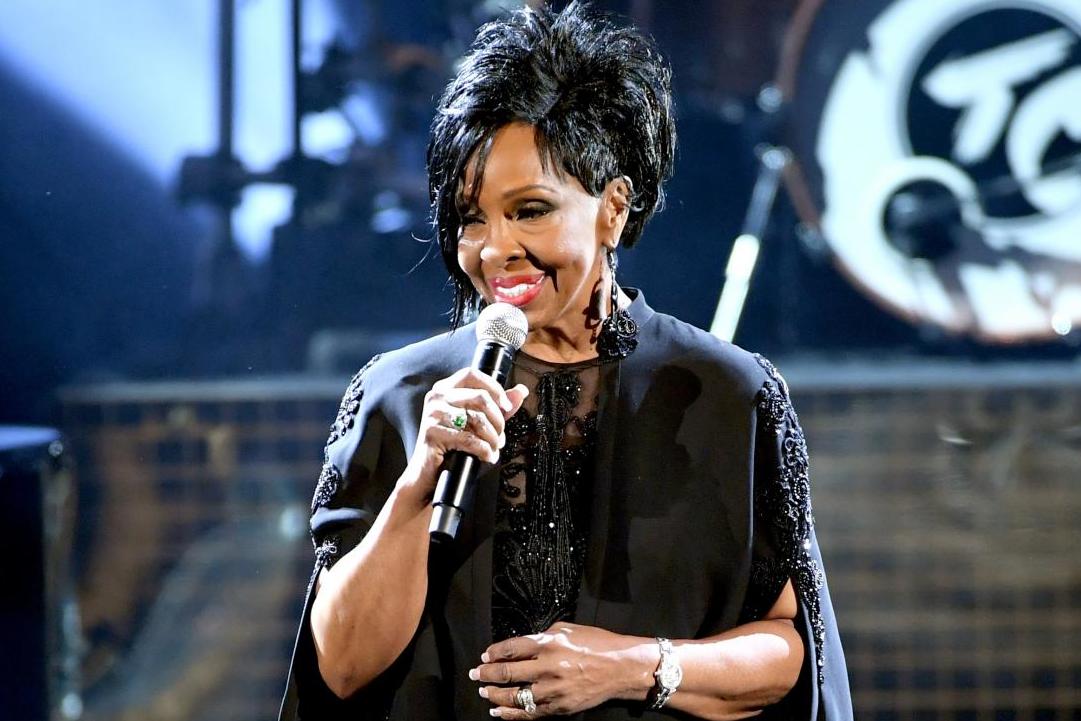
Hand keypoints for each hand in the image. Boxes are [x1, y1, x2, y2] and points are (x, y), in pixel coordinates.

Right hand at [404, 367, 527, 495]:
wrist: (426, 472)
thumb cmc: (451, 446)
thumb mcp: (475, 423)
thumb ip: (497, 406)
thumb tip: (520, 391)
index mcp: (445, 389)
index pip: (472, 374)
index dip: (494, 388)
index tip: (507, 405)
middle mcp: (437, 397)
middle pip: (480, 397)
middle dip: (498, 420)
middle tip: (500, 436)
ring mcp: (433, 414)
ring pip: (477, 419)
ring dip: (493, 438)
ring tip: (494, 448)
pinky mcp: (432, 433)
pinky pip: (469, 439)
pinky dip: (484, 450)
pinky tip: (487, 456)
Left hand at [470, 622, 654, 717]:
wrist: (621, 668)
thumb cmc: (598, 644)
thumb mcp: (569, 629)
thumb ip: (544, 636)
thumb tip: (524, 645)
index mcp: (549, 643)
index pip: (511, 648)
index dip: (494, 653)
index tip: (485, 656)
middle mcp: (547, 666)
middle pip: (507, 672)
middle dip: (487, 674)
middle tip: (475, 674)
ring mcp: (553, 690)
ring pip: (515, 695)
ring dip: (495, 694)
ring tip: (484, 692)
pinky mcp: (559, 707)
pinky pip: (529, 713)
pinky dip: (511, 714)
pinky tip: (499, 712)